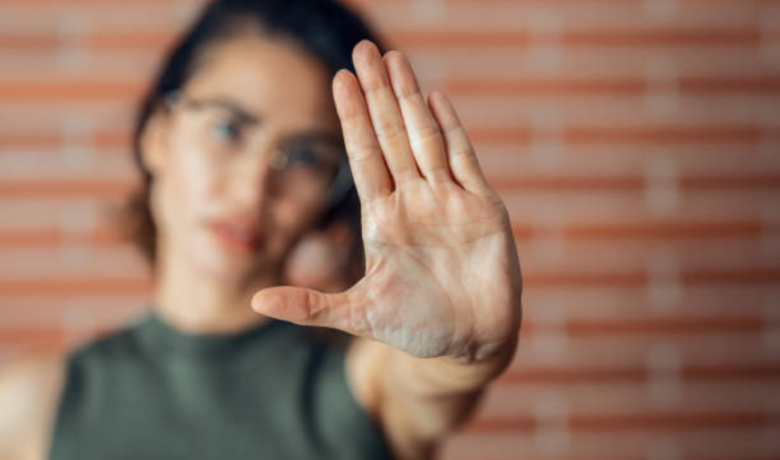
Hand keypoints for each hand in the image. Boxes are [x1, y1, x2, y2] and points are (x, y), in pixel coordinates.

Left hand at [252, 40, 522, 362]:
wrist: (473, 341)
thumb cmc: (418, 328)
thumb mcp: (360, 316)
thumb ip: (310, 306)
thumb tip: (254, 303)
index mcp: (383, 220)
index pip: (363, 156)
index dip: (352, 117)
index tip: (338, 79)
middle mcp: (413, 201)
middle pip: (391, 135)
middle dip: (377, 92)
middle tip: (364, 49)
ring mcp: (448, 200)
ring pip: (425, 137)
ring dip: (410, 98)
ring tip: (395, 59)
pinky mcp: (483, 207)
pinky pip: (465, 159)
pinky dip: (452, 128)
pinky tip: (436, 98)